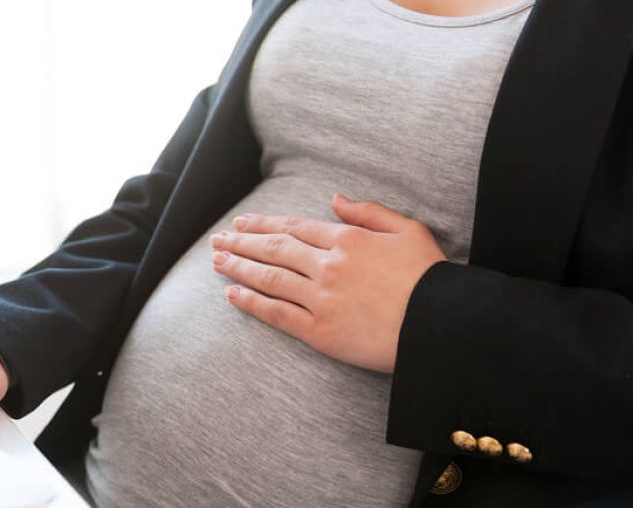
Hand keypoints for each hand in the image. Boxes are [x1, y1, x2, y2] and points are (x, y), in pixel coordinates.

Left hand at [210, 195, 445, 372]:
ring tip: (216, 261)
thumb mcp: (409, 230)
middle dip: (241, 243)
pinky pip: (277, 313)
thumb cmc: (431, 278)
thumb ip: (370, 212)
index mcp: (348, 239)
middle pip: (274, 249)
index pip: (294, 227)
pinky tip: (232, 294)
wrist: (442, 326)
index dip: (264, 224)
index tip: (242, 223)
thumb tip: (336, 199)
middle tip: (218, 240)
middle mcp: (328, 265)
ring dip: (239, 267)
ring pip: (269, 278)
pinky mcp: (320, 331)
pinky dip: (252, 302)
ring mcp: (321, 299)